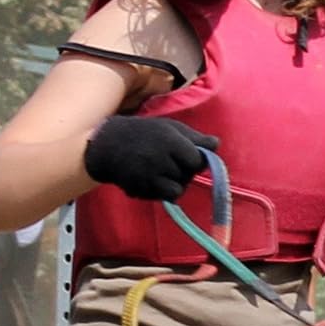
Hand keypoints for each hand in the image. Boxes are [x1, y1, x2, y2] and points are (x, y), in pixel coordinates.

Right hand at [84, 117, 218, 200]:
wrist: (107, 145)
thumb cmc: (144, 133)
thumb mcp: (169, 127)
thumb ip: (194, 137)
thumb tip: (217, 144)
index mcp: (170, 142)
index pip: (197, 161)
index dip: (195, 160)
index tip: (187, 155)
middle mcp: (160, 161)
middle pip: (187, 177)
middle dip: (183, 171)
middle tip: (169, 160)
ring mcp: (149, 179)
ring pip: (177, 191)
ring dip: (173, 183)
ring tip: (161, 171)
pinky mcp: (140, 191)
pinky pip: (161, 198)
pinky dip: (160, 191)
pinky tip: (150, 179)